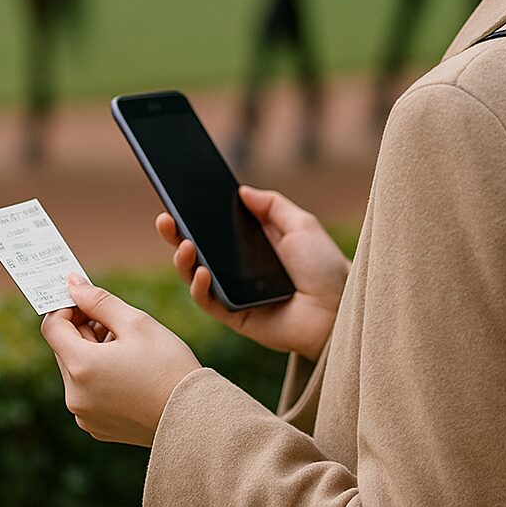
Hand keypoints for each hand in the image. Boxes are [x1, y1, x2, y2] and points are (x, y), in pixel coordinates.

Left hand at [41, 275, 200, 446]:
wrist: (194, 415)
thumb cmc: (169, 365)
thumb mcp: (136, 322)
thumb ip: (99, 300)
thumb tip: (73, 284)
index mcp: (81, 367)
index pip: (52, 327)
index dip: (67, 307)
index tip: (88, 300)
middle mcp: (75, 395)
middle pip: (64, 349)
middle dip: (84, 330)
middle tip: (116, 323)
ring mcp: (84, 415)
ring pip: (76, 371)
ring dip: (92, 353)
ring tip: (128, 349)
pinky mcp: (96, 428)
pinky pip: (87, 393)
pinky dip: (99, 377)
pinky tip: (129, 372)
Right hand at [156, 185, 348, 361]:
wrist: (340, 310)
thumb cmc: (326, 269)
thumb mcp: (302, 225)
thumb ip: (272, 206)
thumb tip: (242, 190)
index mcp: (252, 245)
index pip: (215, 228)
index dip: (194, 215)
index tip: (177, 198)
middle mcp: (238, 269)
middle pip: (197, 250)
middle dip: (175, 234)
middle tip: (165, 218)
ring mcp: (233, 293)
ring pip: (194, 276)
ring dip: (181, 260)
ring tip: (184, 244)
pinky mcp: (234, 316)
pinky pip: (207, 302)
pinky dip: (198, 287)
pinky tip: (200, 273)